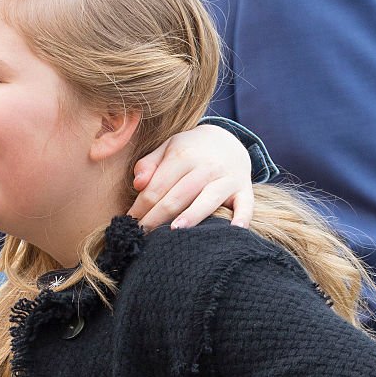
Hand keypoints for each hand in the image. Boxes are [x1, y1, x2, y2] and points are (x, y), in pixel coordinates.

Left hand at [129, 123, 253, 229]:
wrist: (227, 141)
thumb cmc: (188, 151)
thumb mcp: (166, 149)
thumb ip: (148, 165)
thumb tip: (138, 184)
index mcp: (183, 156)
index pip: (156, 187)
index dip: (140, 207)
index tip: (129, 223)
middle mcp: (207, 166)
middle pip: (177, 197)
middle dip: (156, 218)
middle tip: (141, 235)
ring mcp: (227, 178)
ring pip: (207, 200)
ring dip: (191, 217)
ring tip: (174, 232)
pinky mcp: (244, 189)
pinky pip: (246, 206)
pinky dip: (242, 219)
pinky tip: (234, 231)